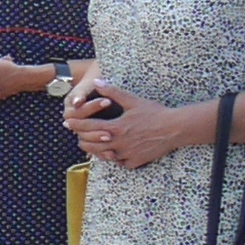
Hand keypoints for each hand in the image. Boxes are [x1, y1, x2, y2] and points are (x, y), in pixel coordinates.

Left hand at [69, 79, 187, 169]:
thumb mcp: (133, 100)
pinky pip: (119, 163)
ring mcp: (127, 154)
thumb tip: (96, 81)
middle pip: (91, 144)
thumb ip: (112, 92)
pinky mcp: (136, 161)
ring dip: (94, 150)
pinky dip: (113, 158)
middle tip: (76, 135)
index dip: (76, 124)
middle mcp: (119, 143)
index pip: (88, 127)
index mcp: (116, 127)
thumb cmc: (155, 113)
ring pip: (103, 155)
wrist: (176, 128)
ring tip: (88, 145)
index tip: (68, 122)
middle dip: (81, 138)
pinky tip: (110, 153)